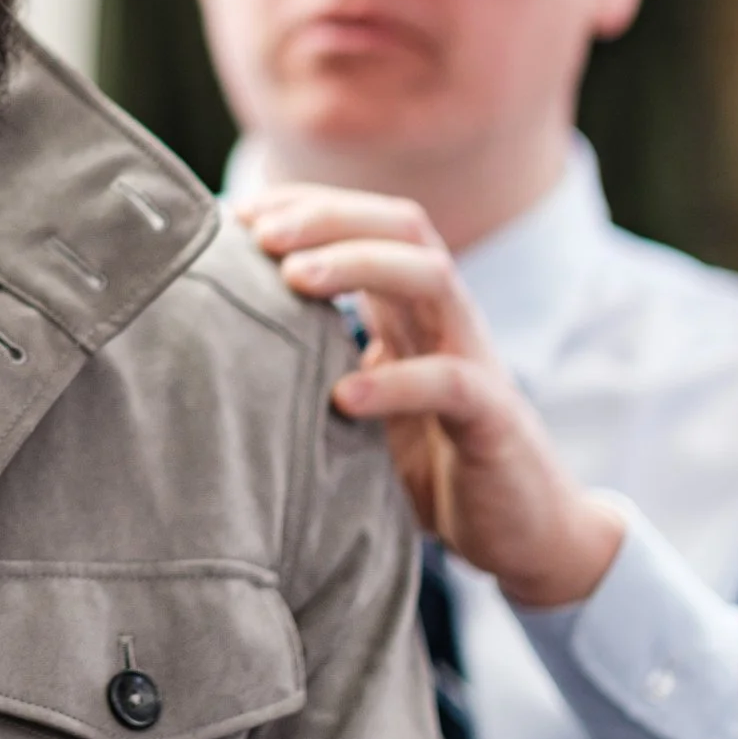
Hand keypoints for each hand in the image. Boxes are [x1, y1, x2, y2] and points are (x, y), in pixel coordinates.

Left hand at [234, 183, 624, 608]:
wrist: (523, 533)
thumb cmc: (427, 462)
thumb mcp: (361, 401)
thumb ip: (315, 363)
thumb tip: (214, 338)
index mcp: (411, 307)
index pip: (366, 222)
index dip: (303, 206)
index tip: (235, 213)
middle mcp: (445, 318)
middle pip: (401, 226)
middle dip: (326, 217)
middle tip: (258, 233)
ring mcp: (475, 360)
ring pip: (431, 277)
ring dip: (359, 264)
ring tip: (293, 278)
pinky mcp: (494, 420)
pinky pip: (451, 383)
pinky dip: (395, 383)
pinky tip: (342, 397)